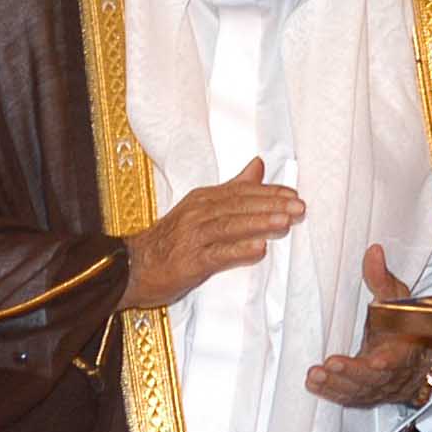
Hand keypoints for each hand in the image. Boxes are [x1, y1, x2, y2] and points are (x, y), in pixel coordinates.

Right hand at [122, 157, 302, 308]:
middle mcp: (198, 213)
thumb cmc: (171, 239)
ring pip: (231, 226)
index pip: (242, 191)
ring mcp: (193, 237)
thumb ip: (232, 188)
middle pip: (239, 206)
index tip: (294, 196)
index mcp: (203, 199)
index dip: (270, 193)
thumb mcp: (201, 207)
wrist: (132, 266)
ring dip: (259, 223)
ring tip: (285, 222)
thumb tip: (259, 165)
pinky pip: (217, 255)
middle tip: (299, 208)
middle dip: (271, 206)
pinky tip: (259, 250)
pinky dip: (238, 251)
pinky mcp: (190, 262)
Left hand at [305, 245, 431, 408]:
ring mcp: (378, 388)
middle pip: (372, 380)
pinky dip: (332, 394)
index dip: (384, 362)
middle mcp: (391, 373)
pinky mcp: (365, 395)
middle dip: (350, 375)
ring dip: (336, 386)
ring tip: (314, 376)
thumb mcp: (397, 298)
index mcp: (403, 349)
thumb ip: (382, 279)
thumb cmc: (403, 322)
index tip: (374, 359)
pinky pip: (349, 398)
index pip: (396, 359)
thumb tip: (373, 250)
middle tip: (327, 367)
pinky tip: (314, 385)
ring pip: (358, 392)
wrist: (417, 357)